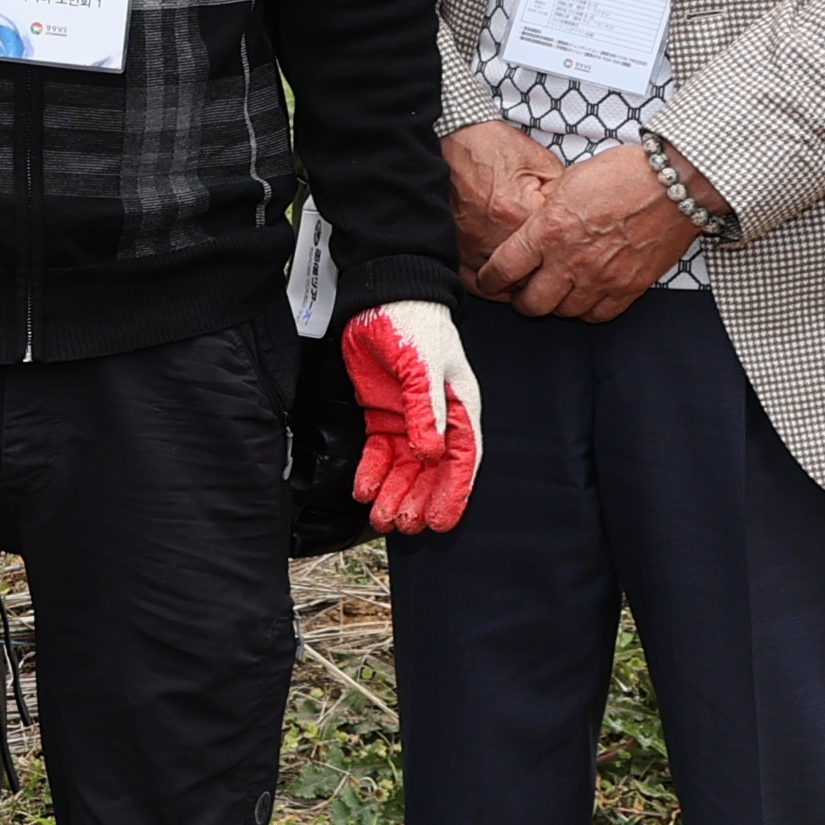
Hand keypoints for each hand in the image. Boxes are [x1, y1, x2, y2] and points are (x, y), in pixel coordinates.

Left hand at [340, 299, 484, 532]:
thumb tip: (432, 453)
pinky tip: (364, 490)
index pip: (461, 460)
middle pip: (432, 471)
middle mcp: (437, 420)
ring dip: (395, 493)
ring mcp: (409, 419)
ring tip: (382, 518)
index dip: (453, 494)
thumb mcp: (422, 366)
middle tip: (404, 526)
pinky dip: (373, 473)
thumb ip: (426, 409)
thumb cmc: (415, 324)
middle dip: (419, 500)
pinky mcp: (383, 415)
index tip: (442, 522)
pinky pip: (380, 452)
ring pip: (405, 467)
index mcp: (458, 409)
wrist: (383, 297)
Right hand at [443, 121, 564, 298]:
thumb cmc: (494, 149)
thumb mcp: (541, 163)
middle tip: (562, 268)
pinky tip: (506, 283)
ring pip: (505, 287)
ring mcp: (471, 248)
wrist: (452, 141)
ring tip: (536, 277)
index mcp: (522, 215)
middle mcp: (495, 238)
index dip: (570, 249)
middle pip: (533, 275)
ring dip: (522, 285)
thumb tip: (581, 220)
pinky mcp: (454, 251)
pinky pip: (476, 284)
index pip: (557, 250)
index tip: (578, 247)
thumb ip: (563, 197)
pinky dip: (493, 287)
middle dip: (549, 274)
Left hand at [482, 143, 708, 318]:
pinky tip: (586, 297)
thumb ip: (544, 212)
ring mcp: (601, 278)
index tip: (488, 281)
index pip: (503, 270)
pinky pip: (599, 315)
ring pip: (564, 313)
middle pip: (531, 304)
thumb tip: (530, 227)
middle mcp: (570, 260)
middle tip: (522, 292)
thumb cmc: (622, 173)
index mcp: (548, 231)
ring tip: (556, 292)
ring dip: (556, 305)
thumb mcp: (567, 182)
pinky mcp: (629, 288)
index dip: (489, 280)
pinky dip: (588, 310)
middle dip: (520, 301)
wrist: (675, 183)